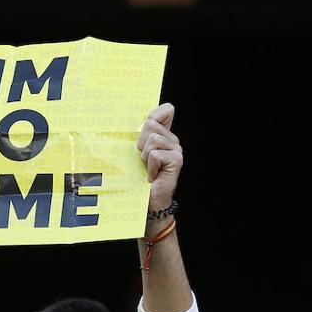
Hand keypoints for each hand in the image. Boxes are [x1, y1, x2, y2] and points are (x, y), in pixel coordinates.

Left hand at [137, 103, 181, 218]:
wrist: (147, 201)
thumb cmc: (138, 177)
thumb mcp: (135, 152)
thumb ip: (138, 135)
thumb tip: (135, 120)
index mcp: (164, 134)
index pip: (166, 110)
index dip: (153, 115)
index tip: (143, 133)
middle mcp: (173, 140)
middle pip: (151, 124)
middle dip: (141, 143)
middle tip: (143, 160)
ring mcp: (177, 150)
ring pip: (153, 139)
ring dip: (144, 156)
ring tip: (147, 168)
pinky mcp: (176, 160)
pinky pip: (155, 154)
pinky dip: (149, 166)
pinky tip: (152, 176)